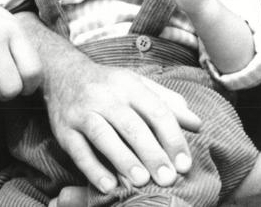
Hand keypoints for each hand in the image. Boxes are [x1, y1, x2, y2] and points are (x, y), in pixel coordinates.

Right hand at [24, 23, 199, 192]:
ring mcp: (83, 112)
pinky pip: (79, 150)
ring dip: (124, 159)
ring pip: (104, 136)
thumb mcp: (138, 85)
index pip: (156, 110)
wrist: (63, 73)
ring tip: (142, 181)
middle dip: (152, 153)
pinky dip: (93, 168)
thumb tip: (197, 124)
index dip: (172, 138)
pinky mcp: (65, 129)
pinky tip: (108, 185)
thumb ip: (168, 103)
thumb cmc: (109, 85)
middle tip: (168, 178)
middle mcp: (106, 96)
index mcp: (129, 85)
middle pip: (132, 125)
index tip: (185, 164)